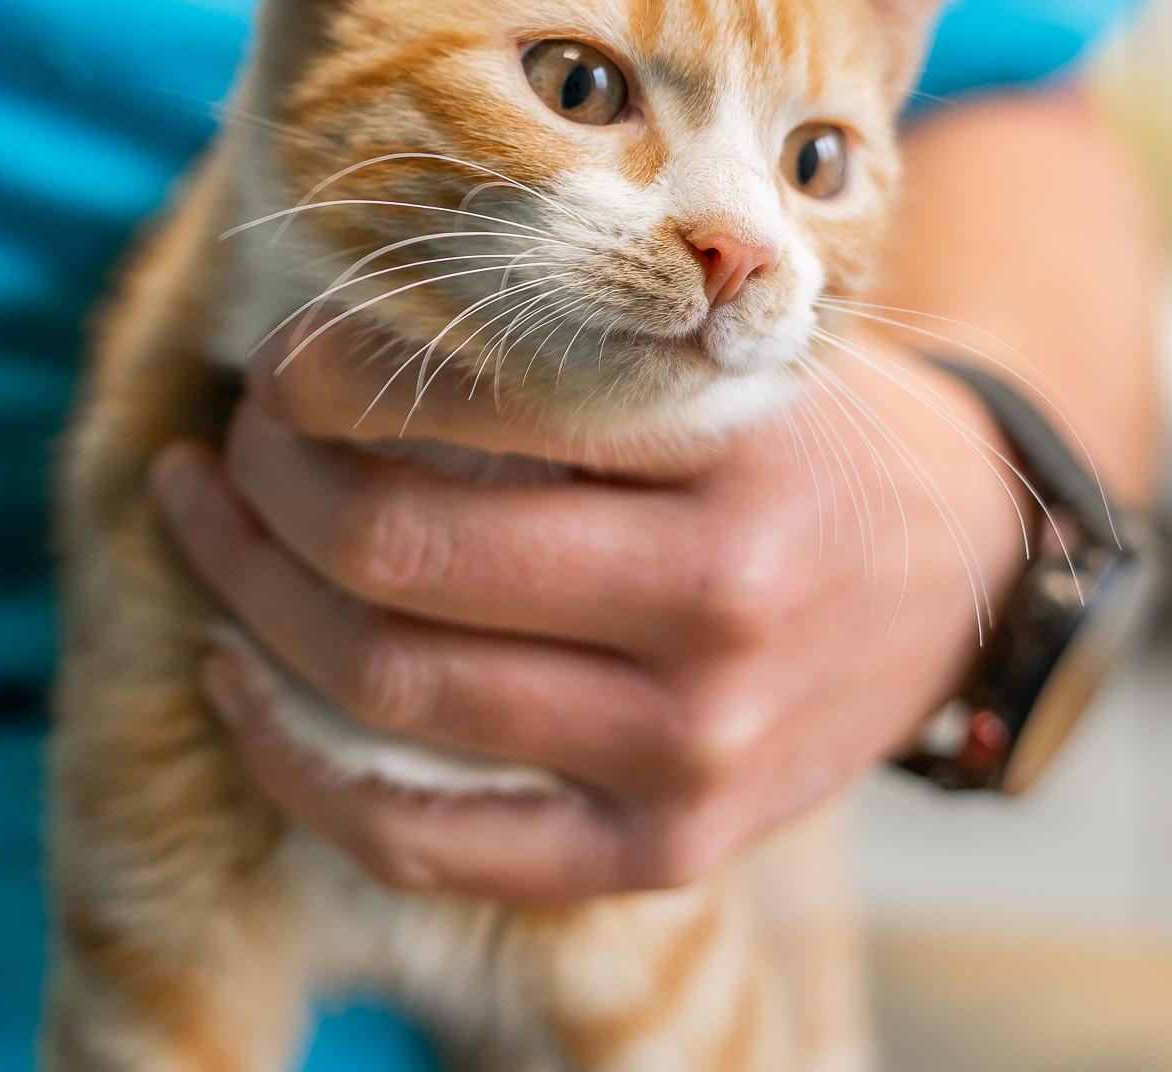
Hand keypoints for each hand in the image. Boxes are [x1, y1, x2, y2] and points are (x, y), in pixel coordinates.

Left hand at [150, 320, 1032, 903]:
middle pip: (400, 551)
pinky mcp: (661, 850)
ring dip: (251, 596)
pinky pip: (429, 841)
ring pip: (390, 688)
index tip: (280, 350)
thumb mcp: (736, 343)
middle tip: (232, 435)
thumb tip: (336, 321)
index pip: (473, 403)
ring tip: (208, 520)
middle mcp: (717, 605)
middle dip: (270, 482)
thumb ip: (582, 334)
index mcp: (734, 446)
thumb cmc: (806, 430)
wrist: (963, 576)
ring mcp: (690, 749)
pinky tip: (237, 678)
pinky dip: (297, 767)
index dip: (328, 376)